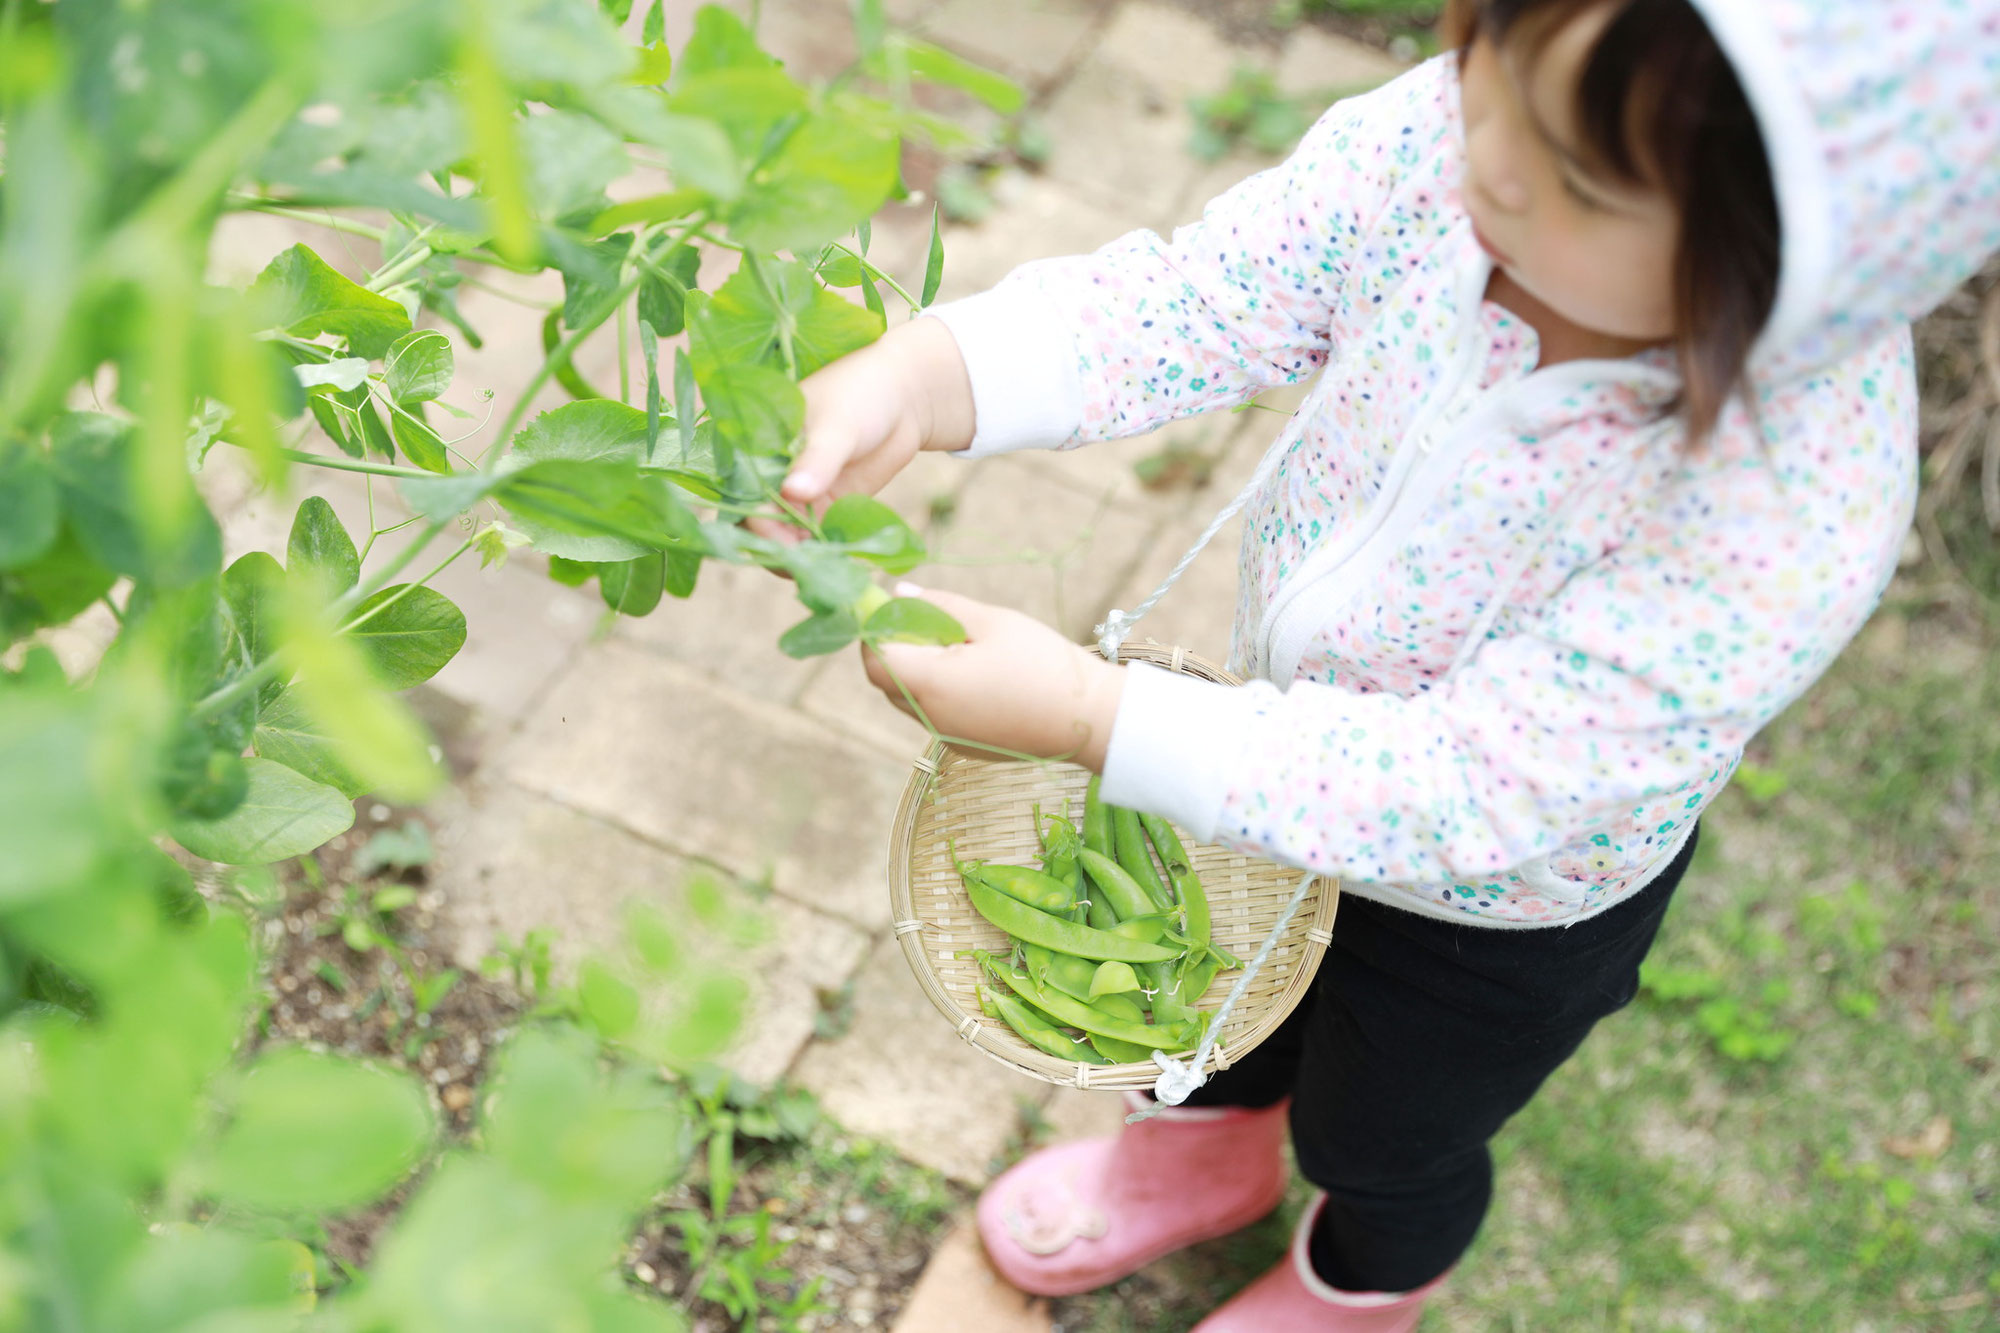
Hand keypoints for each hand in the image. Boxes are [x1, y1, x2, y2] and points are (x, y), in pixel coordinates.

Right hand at [746, 317, 976, 548]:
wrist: (904, 398)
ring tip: (831, 570)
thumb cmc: (861, 395)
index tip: (786, 544)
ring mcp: (798, 497)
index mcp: (758, 449)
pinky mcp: (825, 510)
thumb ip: (818, 459)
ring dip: (805, 558)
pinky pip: (818, 540)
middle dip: (780, 550)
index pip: (744, 495)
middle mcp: (771, 477)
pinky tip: (845, 565)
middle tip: (811, 567)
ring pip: (788, 540)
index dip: (760, 525)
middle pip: (761, 526)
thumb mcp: (838, 426)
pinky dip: (828, 555)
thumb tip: (794, 492)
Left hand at [862, 585, 1126, 770]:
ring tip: (963, 646)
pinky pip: (934, 713)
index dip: (876, 630)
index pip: (874, 658)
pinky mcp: (965, 747)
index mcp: (931, 685)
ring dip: (919, 669)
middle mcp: (930, 718)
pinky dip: (940, 690)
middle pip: (887, 680)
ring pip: (909, 698)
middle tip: (934, 620)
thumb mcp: (992, 621)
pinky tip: (980, 674)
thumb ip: (938, 605)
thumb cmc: (1044, 664)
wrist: (1091, 720)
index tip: (895, 607)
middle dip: (898, 647)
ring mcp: (946, 736)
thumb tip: (898, 593)